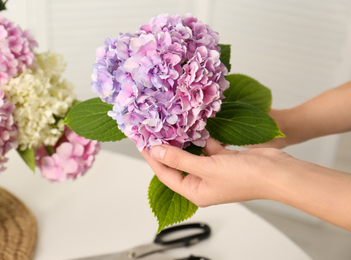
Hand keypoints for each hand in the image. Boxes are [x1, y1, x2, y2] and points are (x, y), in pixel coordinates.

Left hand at [141, 138, 293, 206]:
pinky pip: (207, 147)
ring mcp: (213, 170)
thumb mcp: (206, 168)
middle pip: (177, 163)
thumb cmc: (245, 177)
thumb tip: (156, 151)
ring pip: (191, 153)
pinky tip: (194, 125)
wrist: (277, 172)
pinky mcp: (224, 159)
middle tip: (154, 131)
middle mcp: (202, 182)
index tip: (142, 142)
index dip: (152, 158)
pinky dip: (202, 137)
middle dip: (166, 148)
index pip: (165, 174)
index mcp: (195, 192)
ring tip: (169, 125)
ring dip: (183, 140)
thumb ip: (179, 159)